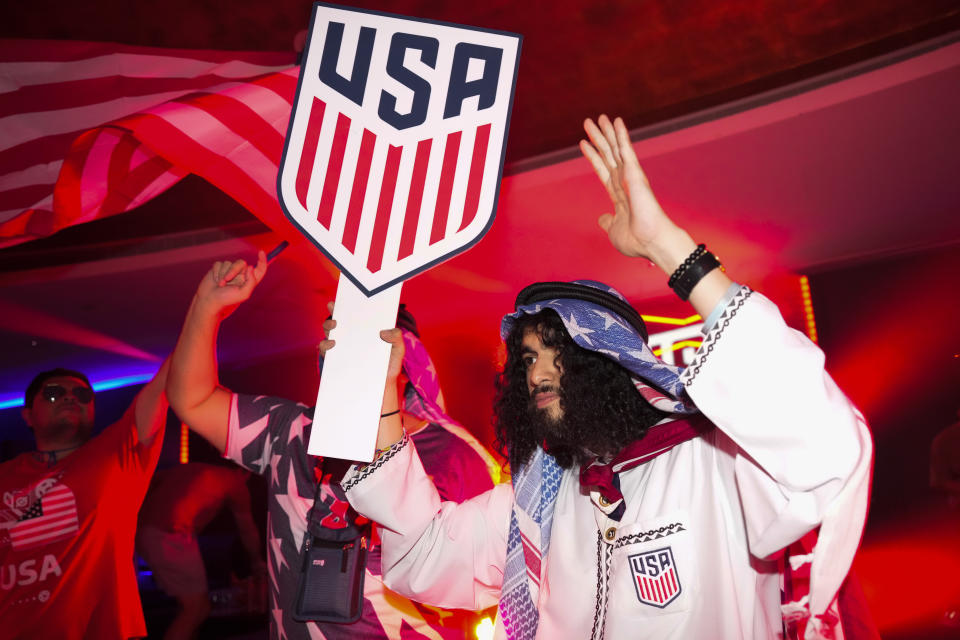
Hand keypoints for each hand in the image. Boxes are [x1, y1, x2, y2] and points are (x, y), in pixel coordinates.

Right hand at [194, 250, 267, 318]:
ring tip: (220, 284)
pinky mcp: (220, 268)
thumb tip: (251, 267)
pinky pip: (220, 263)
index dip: (262, 261)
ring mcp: (230, 270)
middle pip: (242, 263)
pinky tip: (215, 279)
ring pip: (229, 263)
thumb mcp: (243, 293)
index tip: (261, 252)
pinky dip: (216, 271)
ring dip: (223, 273)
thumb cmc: (227, 299)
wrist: (209, 299)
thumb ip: (251, 281)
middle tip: (227, 280)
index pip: (259, 269)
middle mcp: (241, 274)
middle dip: (233, 270)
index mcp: (249, 281)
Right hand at [318, 302, 404, 382]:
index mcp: (364, 330)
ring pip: (329, 333)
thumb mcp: (398, 349)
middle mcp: (350, 336)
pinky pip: (326, 351)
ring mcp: (342, 348)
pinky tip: (332, 344)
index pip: (353, 314)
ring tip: (334, 326)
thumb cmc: (390, 364)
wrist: (383, 385)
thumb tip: (384, 332)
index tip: (341, 298)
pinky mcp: (336, 361)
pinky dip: (325, 346)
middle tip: (336, 311)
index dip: (344, 304)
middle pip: (338, 321)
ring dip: (327, 327)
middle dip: (334, 313)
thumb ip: (396, 338)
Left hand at [579, 115, 679, 262]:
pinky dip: (621, 135)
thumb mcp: (614, 230)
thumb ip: (607, 221)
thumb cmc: (637, 240)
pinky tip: (616, 121)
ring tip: (598, 117)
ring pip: (615, 149)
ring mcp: (630, 176)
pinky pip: (625, 150)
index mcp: (619, 194)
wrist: (651, 241)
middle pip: (608, 155)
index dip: (593, 156)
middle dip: (598, 138)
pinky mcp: (634, 173)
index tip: (584, 143)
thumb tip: (602, 218)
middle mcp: (624, 182)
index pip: (603, 170)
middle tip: (589, 121)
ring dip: (607, 132)